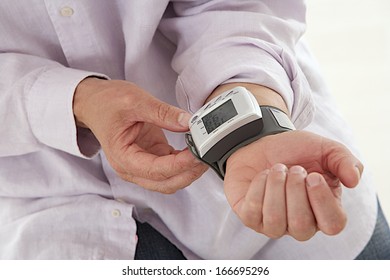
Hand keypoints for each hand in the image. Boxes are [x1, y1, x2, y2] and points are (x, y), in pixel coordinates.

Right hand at [73, 78, 207, 192]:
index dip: (180, 164)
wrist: (95, 102)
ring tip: (203, 153)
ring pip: (170, 180)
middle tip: (206, 155)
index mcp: (123, 157)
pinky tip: (195, 150)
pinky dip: (184, 163)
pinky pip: (171, 169)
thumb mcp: (135, 101)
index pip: (156, 170)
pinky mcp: (151, 157)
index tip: (198, 152)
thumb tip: (189, 122)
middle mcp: (131, 167)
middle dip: (188, 173)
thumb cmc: (106, 103)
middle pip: (166, 183)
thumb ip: (163, 113)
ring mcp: (141, 165)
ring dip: (188, 172)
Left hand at [224, 130, 363, 239]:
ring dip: (275, 187)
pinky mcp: (250, 218)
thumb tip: (354, 180)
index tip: (313, 176)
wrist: (261, 142)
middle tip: (293, 168)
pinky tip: (262, 176)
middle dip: (295, 190)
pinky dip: (258, 188)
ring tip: (277, 169)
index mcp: (324, 210)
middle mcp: (300, 223)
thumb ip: (344, 161)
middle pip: (301, 225)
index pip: (333, 224)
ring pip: (275, 221)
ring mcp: (273, 224)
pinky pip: (252, 213)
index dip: (323, 202)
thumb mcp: (324, 149)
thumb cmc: (295, 151)